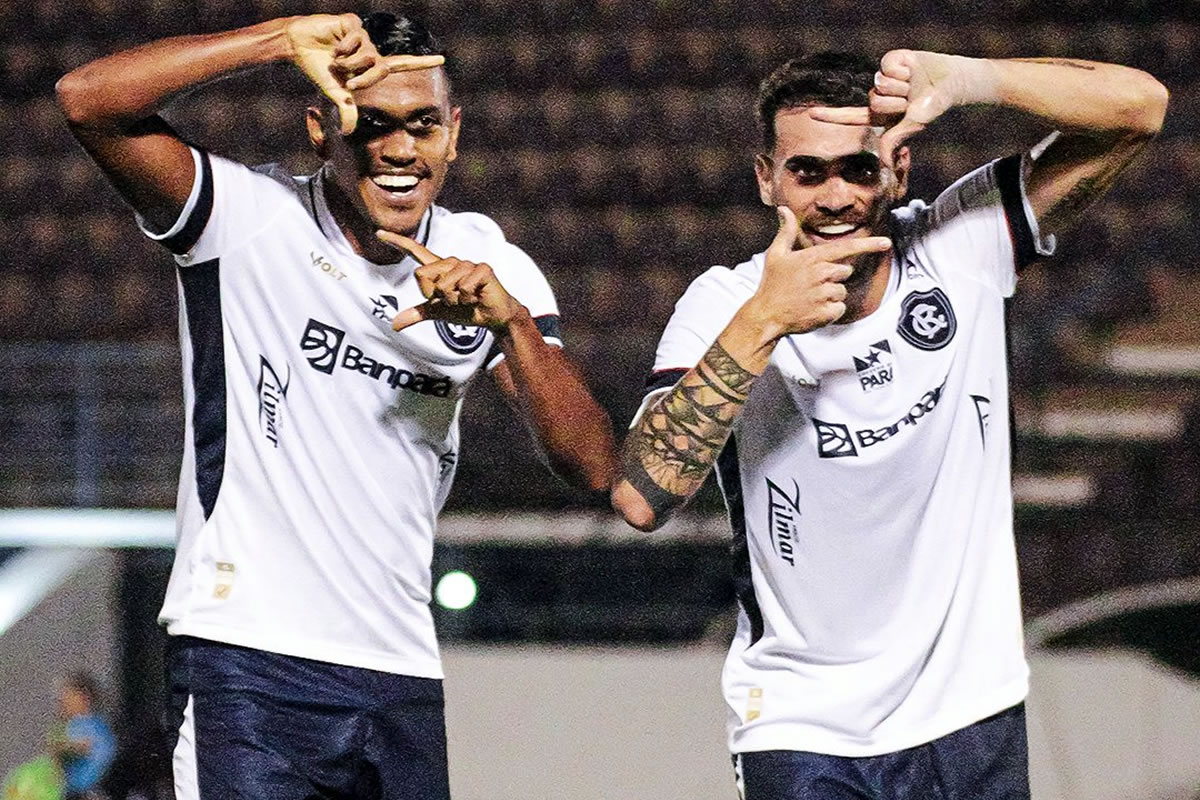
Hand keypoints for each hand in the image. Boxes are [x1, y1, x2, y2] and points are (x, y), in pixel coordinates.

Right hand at [285, 14, 443, 134]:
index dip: (422, 63)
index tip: (442, 60)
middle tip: (344, 78)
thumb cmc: (318, 68)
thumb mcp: (336, 92)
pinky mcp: (352, 23)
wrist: (298, 46)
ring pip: (368, 54)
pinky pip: (356, 38)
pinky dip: (343, 47)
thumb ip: (347, 109)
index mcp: (371, 65)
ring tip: (334, 59)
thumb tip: (348, 133)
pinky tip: (333, 45)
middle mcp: (371, 49)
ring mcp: (363, 35)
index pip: (402, 64)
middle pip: (380, 67)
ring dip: (348, 62)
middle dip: (361, 78)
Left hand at [376, 231, 523, 330]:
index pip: (415, 251)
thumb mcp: (439, 313)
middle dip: (436, 297)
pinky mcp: (482, 269)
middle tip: (454, 301)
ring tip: (467, 300)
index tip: (379, 232)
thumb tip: (394, 325)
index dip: (397, 242)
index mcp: (439, 268)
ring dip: (454, 301)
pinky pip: (462, 287)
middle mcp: (451, 262)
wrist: (494, 316)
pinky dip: (467, 300)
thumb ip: (418, 314)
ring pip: (444, 285)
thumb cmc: (467, 310)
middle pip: (423, 275)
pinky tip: (477, 297)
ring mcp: (467, 264)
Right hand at [745, 207, 890, 336]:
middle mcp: (821, 274)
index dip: (869, 245)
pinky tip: (813, 310)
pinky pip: (840, 308)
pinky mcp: (826, 313)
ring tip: (809, 298)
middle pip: (845, 271)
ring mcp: (824, 294)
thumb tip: (784, 209)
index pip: (846, 248)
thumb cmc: (771, 284)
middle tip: (810, 284)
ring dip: (831, 295)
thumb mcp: (775, 255)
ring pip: (842, 291)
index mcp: (812, 258)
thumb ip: (786, 231)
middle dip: (833, 277)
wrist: (766, 316)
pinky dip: (830, 311)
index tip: (886, 243)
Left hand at [810, 50, 976, 167]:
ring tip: (914, 85)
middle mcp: (879, 95)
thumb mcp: (913, 126)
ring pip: (880, 83)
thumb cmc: (932, 107)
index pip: (851, 115)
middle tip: (912, 100)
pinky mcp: (891, 60)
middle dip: (896, 101)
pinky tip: (913, 70)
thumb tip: (883, 162)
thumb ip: (894, 140)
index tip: (811, 114)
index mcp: (880, 114)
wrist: (952, 83)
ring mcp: (883, 77)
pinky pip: (887, 66)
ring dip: (902, 86)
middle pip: (874, 101)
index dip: (831, 116)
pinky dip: (904, 69)